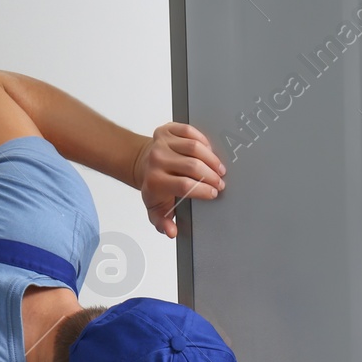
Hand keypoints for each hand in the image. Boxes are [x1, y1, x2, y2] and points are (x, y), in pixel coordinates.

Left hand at [133, 122, 225, 237]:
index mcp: (155, 181)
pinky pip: (189, 131)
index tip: (214, 193)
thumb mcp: (156, 210)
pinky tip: (209, 151)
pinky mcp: (167, 129)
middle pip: (192, 166)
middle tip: (220, 182)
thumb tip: (172, 232)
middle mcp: (157, 160)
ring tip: (219, 168)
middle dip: (211, 175)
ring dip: (211, 158)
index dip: (203, 190)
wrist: (141, 164)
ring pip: (194, 147)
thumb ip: (164, 224)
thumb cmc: (154, 188)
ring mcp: (161, 142)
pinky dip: (203, 140)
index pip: (185, 185)